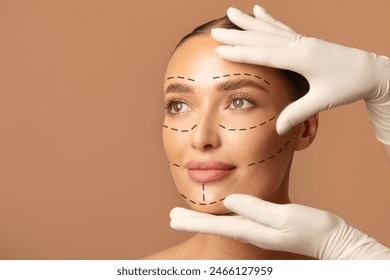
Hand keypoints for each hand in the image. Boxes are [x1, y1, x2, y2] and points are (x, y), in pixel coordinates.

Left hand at [170, 194, 389, 258]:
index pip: (215, 225)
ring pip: (222, 222)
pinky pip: (235, 219)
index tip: (173, 219)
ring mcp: (256, 229)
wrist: (330, 239)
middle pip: (214, 226)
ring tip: (188, 216)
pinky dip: (220, 215)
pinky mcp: (264, 225)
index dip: (192, 221)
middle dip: (192, 222)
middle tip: (171, 218)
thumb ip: (255, 209)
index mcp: (251, 229)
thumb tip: (228, 200)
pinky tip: (220, 211)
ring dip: (203, 219)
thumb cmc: (311, 228)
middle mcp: (250, 231)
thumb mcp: (283, 217)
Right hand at [211, 5, 389, 144]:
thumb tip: (276, 129)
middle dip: (237, 35)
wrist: (370, 71)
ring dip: (248, 22)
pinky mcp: (305, 40)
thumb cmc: (347, 86)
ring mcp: (302, 40)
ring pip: (270, 29)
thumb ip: (297, 113)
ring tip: (230, 12)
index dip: (241, 52)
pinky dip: (268, 20)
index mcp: (302, 59)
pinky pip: (282, 28)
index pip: (264, 54)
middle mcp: (300, 45)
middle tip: (215, 31)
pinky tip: (258, 11)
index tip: (220, 49)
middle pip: (262, 38)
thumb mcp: (322, 102)